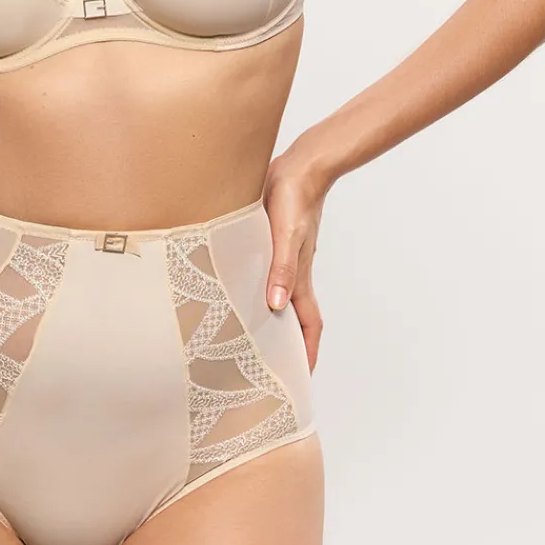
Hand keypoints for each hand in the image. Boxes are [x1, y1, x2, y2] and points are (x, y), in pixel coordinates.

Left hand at [262, 152, 332, 371]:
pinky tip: (235, 291)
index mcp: (299, 276)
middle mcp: (292, 272)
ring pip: (276, 297)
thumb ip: (281, 269)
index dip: (307, 352)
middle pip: (292, 317)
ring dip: (268, 318)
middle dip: (284, 344)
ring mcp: (282, 258)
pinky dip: (255, 290)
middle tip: (266, 368)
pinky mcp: (270, 243)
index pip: (309, 324)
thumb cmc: (295, 199)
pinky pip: (264, 275)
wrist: (300, 166)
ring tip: (247, 338)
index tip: (300, 378)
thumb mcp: (287, 236)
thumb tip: (275, 306)